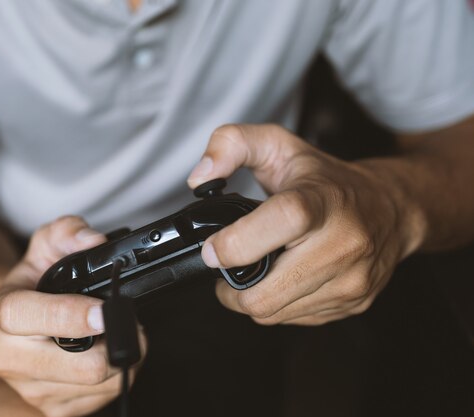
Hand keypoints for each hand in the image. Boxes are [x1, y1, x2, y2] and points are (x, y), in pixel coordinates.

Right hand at [0, 216, 146, 416]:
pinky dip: (115, 379)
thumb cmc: (33, 282)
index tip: (105, 310)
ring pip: (96, 386)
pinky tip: (107, 356)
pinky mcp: (50, 410)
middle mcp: (8, 358)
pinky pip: (98, 403)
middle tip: (130, 321)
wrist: (11, 321)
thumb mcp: (45, 244)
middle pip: (79, 367)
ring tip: (117, 335)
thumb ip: (69, 232)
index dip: (72, 316)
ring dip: (121, 359)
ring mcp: (28, 390)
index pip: (30, 318)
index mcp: (1, 314)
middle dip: (117, 342)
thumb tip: (95, 241)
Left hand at [188, 124, 420, 324]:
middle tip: (225, 267)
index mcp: (323, 200)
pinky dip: (276, 304)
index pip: (281, 223)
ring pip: (273, 313)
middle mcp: (343, 243)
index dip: (236, 243)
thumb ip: (231, 144)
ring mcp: (351, 280)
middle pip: (265, 294)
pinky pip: (292, 319)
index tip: (213, 249)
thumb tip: (199, 176)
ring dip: (249, 298)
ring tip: (252, 270)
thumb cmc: (327, 179)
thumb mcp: (278, 145)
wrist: (391, 208)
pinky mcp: (353, 304)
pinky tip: (281, 278)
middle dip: (229, 287)